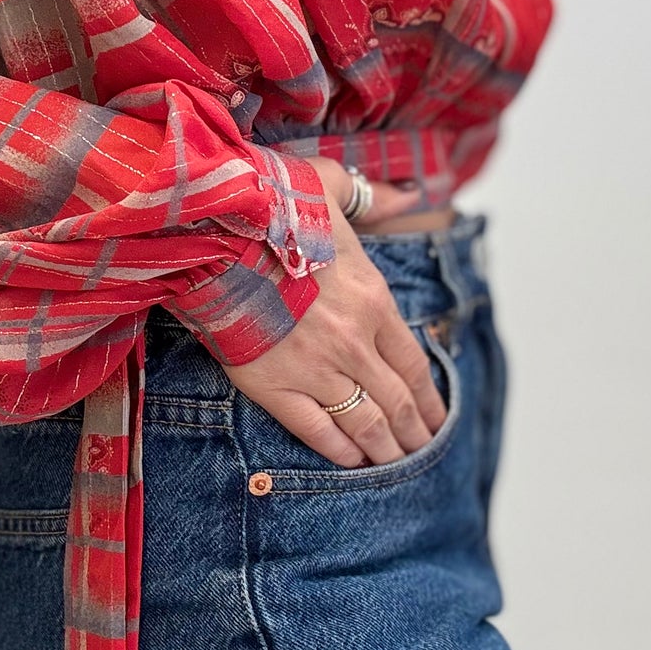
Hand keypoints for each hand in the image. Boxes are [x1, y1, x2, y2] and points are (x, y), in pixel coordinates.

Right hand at [224, 158, 445, 466]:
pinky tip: (352, 461)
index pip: (413, 363)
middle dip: (413, 432)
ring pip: (363, 421)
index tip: (438, 419)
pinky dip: (339, 451)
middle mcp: (353, 340)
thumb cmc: (268, 202)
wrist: (213, 229)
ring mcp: (314, 366)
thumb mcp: (329, 185)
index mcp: (373, 298)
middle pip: (395, 400)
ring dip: (384, 449)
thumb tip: (411, 195)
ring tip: (394, 464)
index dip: (429, 397)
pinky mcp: (272, 384)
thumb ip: (373, 197)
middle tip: (422, 452)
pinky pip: (316, 429)